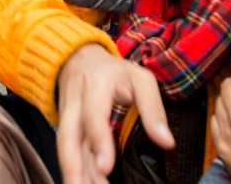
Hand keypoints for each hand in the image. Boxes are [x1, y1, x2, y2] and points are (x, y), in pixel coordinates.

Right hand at [57, 44, 173, 183]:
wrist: (78, 58)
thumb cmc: (113, 71)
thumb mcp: (139, 78)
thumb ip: (153, 108)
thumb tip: (166, 141)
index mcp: (95, 86)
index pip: (93, 116)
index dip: (98, 141)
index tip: (105, 167)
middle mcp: (75, 103)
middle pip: (68, 137)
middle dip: (74, 167)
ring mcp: (67, 117)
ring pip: (65, 148)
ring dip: (72, 173)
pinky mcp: (65, 129)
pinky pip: (68, 152)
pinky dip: (74, 172)